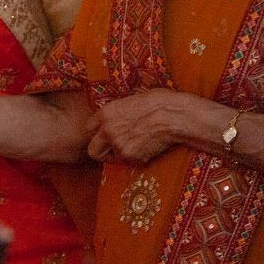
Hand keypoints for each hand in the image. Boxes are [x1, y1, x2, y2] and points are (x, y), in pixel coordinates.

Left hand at [88, 89, 214, 163]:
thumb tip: (117, 119)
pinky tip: (147, 149)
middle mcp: (107, 129)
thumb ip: (118, 113)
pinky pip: (127, 163)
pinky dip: (136, 159)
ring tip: (134, 147)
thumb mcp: (131, 101)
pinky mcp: (130, 156)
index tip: (106, 136)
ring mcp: (117, 144)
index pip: (89, 129)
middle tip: (114, 150)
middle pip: (92, 150)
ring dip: (119, 156)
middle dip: (102, 151)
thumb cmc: (159, 103)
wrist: (174, 115)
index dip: (98, 133)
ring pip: (109, 159)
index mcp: (106, 112)